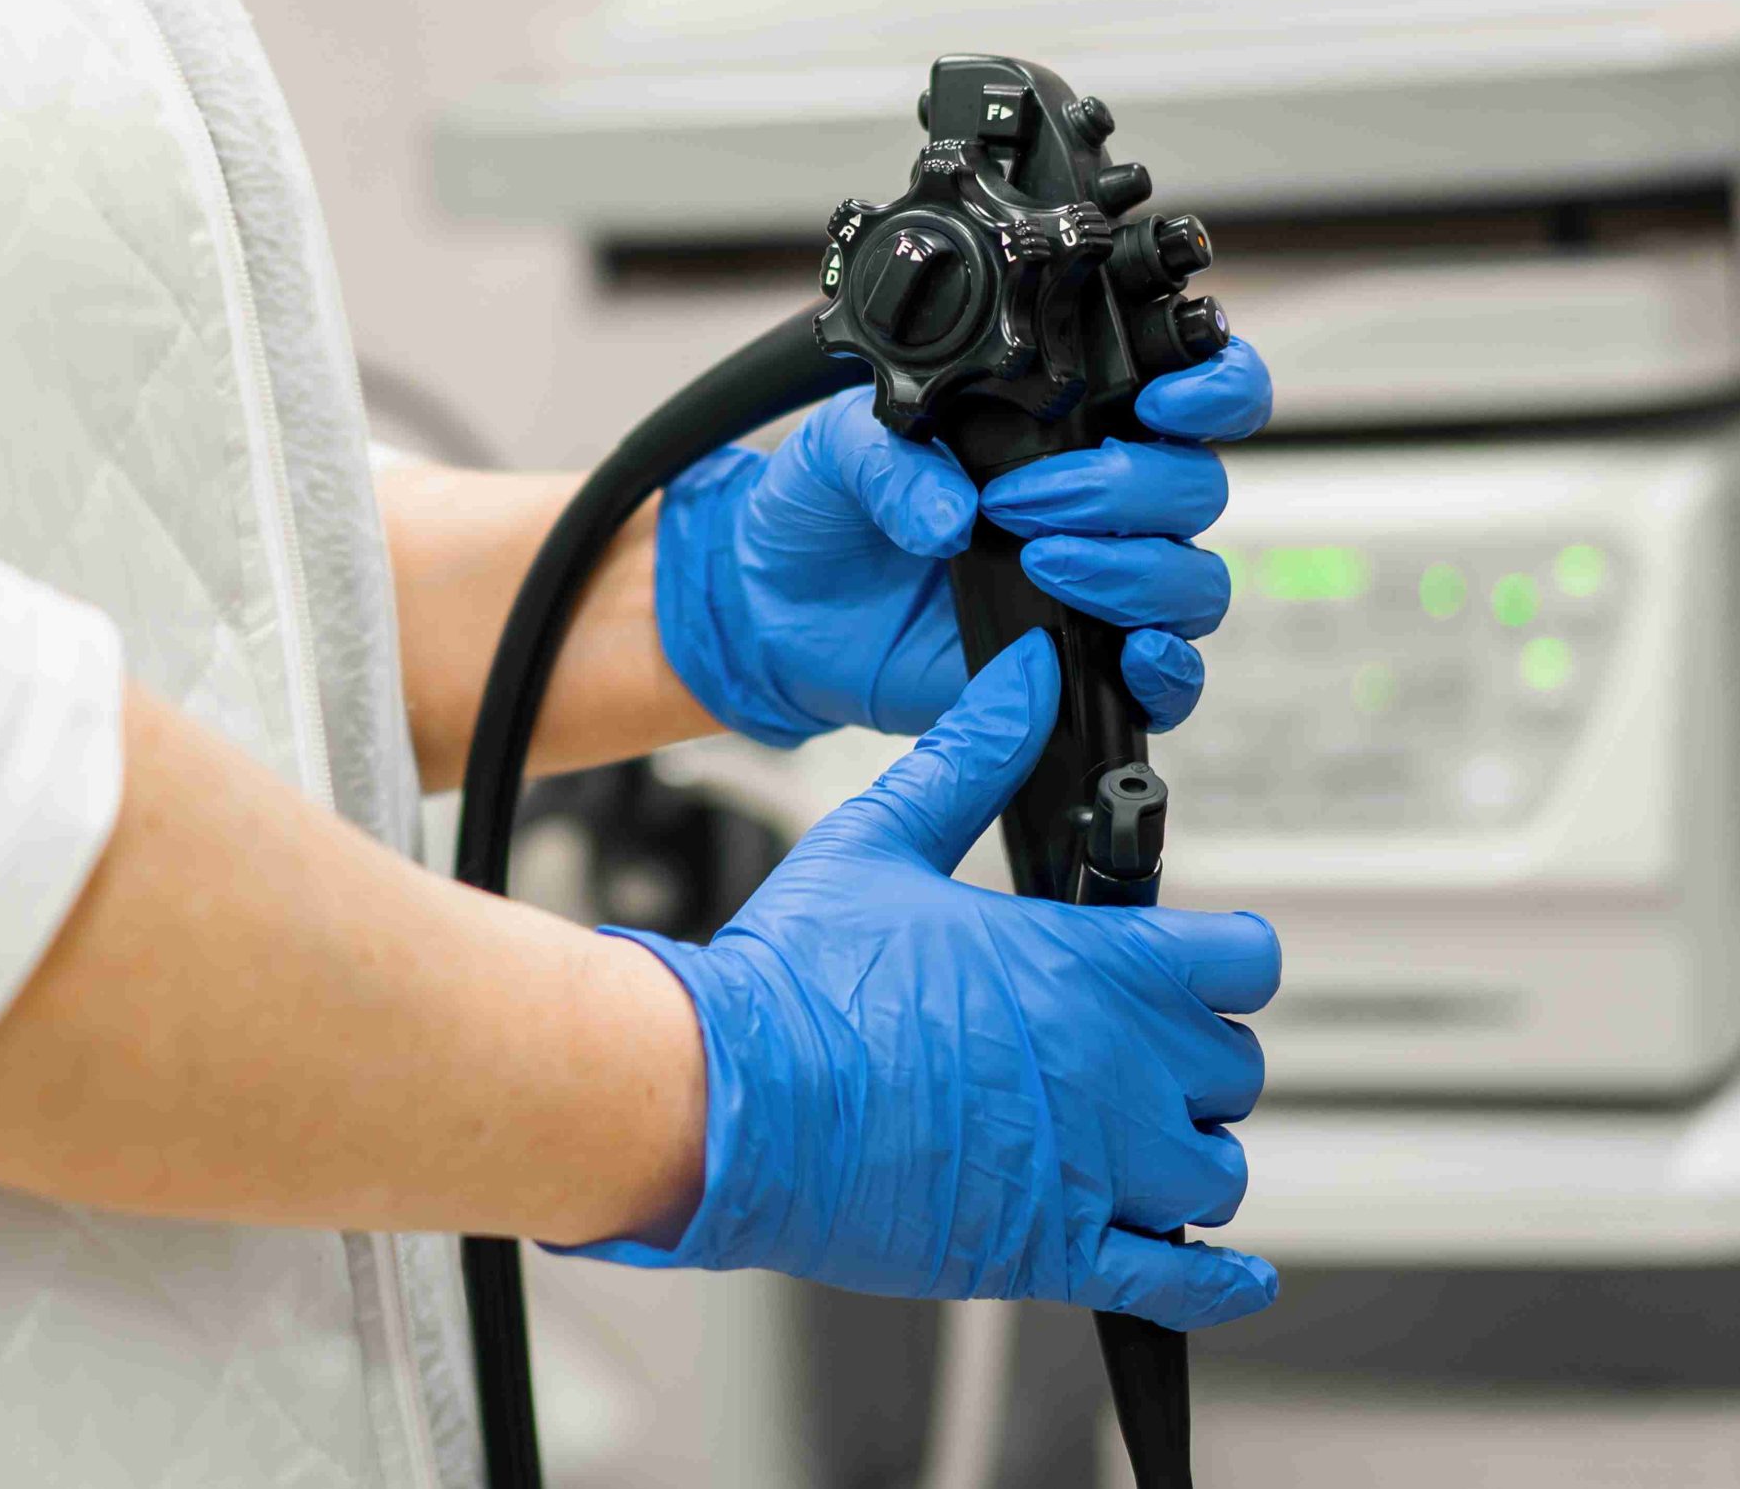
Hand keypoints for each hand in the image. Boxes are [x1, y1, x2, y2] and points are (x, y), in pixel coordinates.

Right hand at [563, 633, 1280, 1329]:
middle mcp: (1113, 1068)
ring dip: (1186, 1155)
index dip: (1218, 959)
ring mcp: (1091, 1168)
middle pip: (1232, 1068)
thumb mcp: (882, 841)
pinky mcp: (1051, 1249)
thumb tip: (1024, 683)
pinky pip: (1178, 1280)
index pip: (1241, 960)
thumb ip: (969, 758)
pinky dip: (1216, 1284)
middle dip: (1189, 1057)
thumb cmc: (791, 980)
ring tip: (1128, 1142)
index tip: (1189, 964)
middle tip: (1124, 1049)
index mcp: (1085, 964)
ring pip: (1215, 1172)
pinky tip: (1229, 1277)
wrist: (726, 1101)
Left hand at [652, 339, 1271, 742]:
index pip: (1191, 393)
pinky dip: (1167, 670)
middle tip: (1027, 502)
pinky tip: (1128, 652)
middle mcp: (1100, 506)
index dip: (1212, 387)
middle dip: (1127, 489)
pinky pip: (1168, 681)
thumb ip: (890, 456)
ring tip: (1042, 562)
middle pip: (1195, 488)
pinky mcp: (1076, 667)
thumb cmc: (821, 512)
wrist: (775, 609)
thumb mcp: (836, 450)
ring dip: (1136, 571)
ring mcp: (1096, 588)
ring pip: (1192, 581)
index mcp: (1063, 429)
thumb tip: (953, 514)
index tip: (1162, 398)